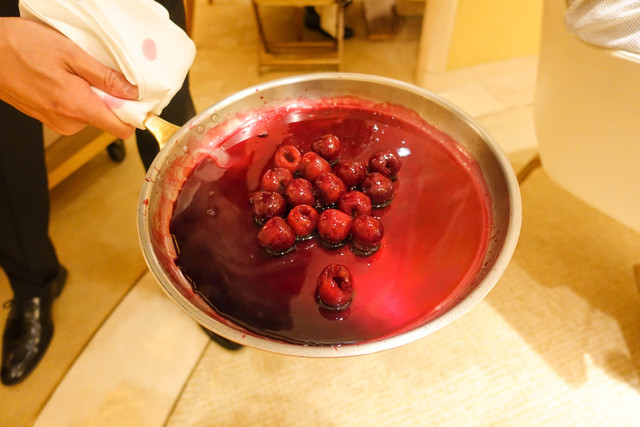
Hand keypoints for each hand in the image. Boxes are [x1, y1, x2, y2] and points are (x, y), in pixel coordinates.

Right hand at [0, 17, 138, 138]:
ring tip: (74, 71)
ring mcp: (57, 122)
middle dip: (110, 97)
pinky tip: (63, 77)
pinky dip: (77, 95)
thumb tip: (133, 92)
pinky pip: (76, 110)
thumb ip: (104, 77)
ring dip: (91, 94)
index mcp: (77, 108)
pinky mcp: (49, 118)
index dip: (134, 114)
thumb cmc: (20, 47)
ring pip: (92, 113)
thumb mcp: (70, 54)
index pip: (122, 129)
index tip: (137, 98)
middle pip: (108, 119)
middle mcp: (68, 122)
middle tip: (96, 72)